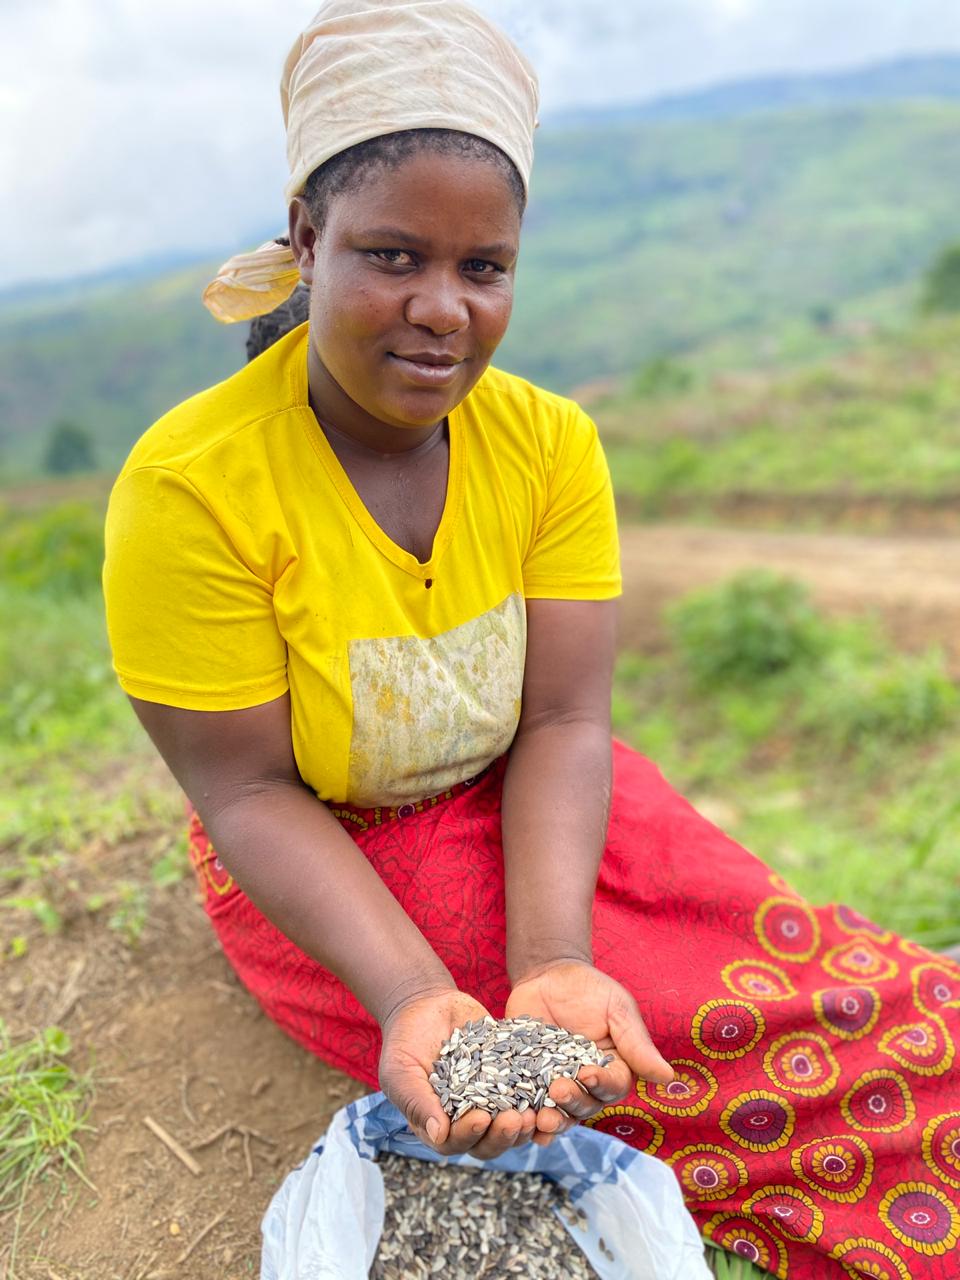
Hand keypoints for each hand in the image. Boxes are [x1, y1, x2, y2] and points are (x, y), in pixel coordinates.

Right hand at [378, 988, 540, 1160]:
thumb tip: (438, 1135)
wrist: (427, 1005)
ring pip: (512, 1124)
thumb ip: (417, 1103)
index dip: (470, 1135)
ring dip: (526, 1124)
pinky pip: (527, 1092)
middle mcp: (467, 1118)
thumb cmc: (405, 1041)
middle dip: (504, 1135)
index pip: (455, 1142)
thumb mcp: (400, 1071)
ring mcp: (490, 1099)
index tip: (482, 1117)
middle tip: (517, 1119)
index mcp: (438, 1125)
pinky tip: (550, 1087)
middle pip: (489, 1142)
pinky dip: (539, 1094)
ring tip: (537, 1112)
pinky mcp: (508, 1078)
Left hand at [505, 960, 673, 1137]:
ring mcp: (558, 1084)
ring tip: (541, 1119)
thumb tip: (668, 1077)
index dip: (602, 1084)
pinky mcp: (530, 1082)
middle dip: (574, 1102)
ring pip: (561, 1113)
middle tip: (557, 1090)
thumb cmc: (589, 988)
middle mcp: (588, 1083)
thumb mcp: (616, 1007)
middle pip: (587, 1105)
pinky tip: (525, 1123)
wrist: (547, 975)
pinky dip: (529, 1119)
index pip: (614, 1085)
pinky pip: (531, 1106)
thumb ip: (636, 1042)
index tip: (587, 1073)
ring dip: (553, 1120)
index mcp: (614, 1067)